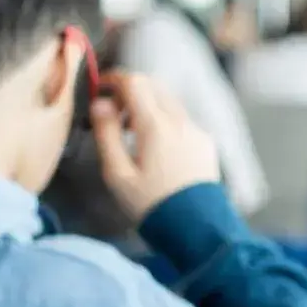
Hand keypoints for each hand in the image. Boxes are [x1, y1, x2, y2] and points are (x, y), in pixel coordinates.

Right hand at [91, 73, 222, 223]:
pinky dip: (164, 119)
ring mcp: (196, 130)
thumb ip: (106, 134)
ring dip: (148, 105)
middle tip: (112, 112)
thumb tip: (100, 105)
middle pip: (154, 86)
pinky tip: (153, 145)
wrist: (196, 226)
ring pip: (169, 102)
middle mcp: (181, 122)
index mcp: (156, 126)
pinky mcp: (205, 142)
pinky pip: (182, 119)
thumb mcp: (118, 173)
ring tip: (129, 132)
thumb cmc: (151, 203)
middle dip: (131, 91)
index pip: (135, 82)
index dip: (114, 79)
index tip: (100, 88)